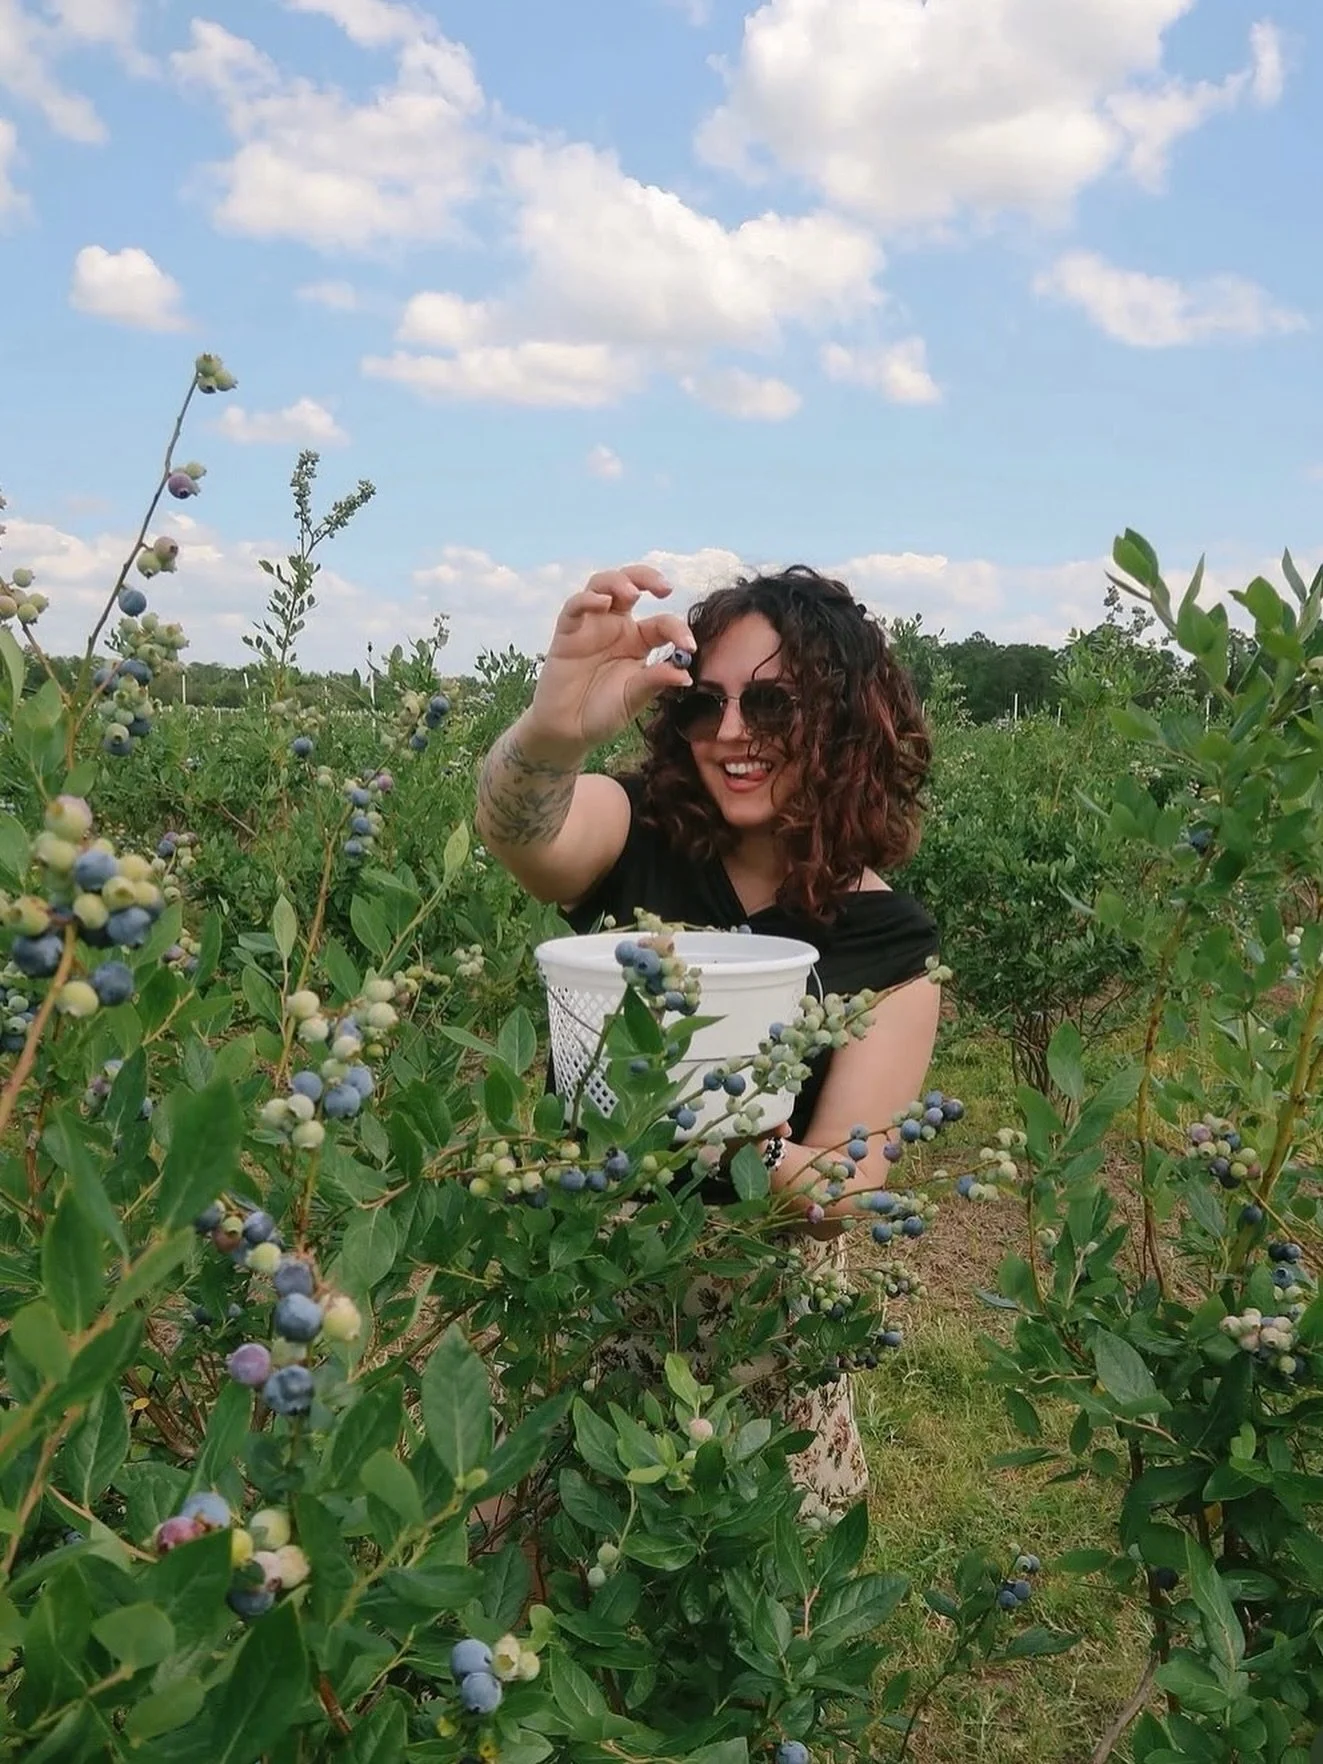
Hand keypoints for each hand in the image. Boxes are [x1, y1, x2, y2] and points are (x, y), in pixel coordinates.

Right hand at [526, 565, 694, 752]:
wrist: (568, 730)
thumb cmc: (602, 712)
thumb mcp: (634, 698)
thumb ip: (655, 682)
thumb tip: (686, 675)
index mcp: (639, 641)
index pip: (662, 623)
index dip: (678, 630)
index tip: (689, 647)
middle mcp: (617, 627)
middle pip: (632, 584)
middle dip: (648, 578)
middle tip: (665, 588)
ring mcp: (591, 625)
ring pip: (602, 585)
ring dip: (618, 582)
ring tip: (633, 593)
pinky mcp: (567, 632)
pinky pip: (575, 607)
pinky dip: (587, 600)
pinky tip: (601, 603)